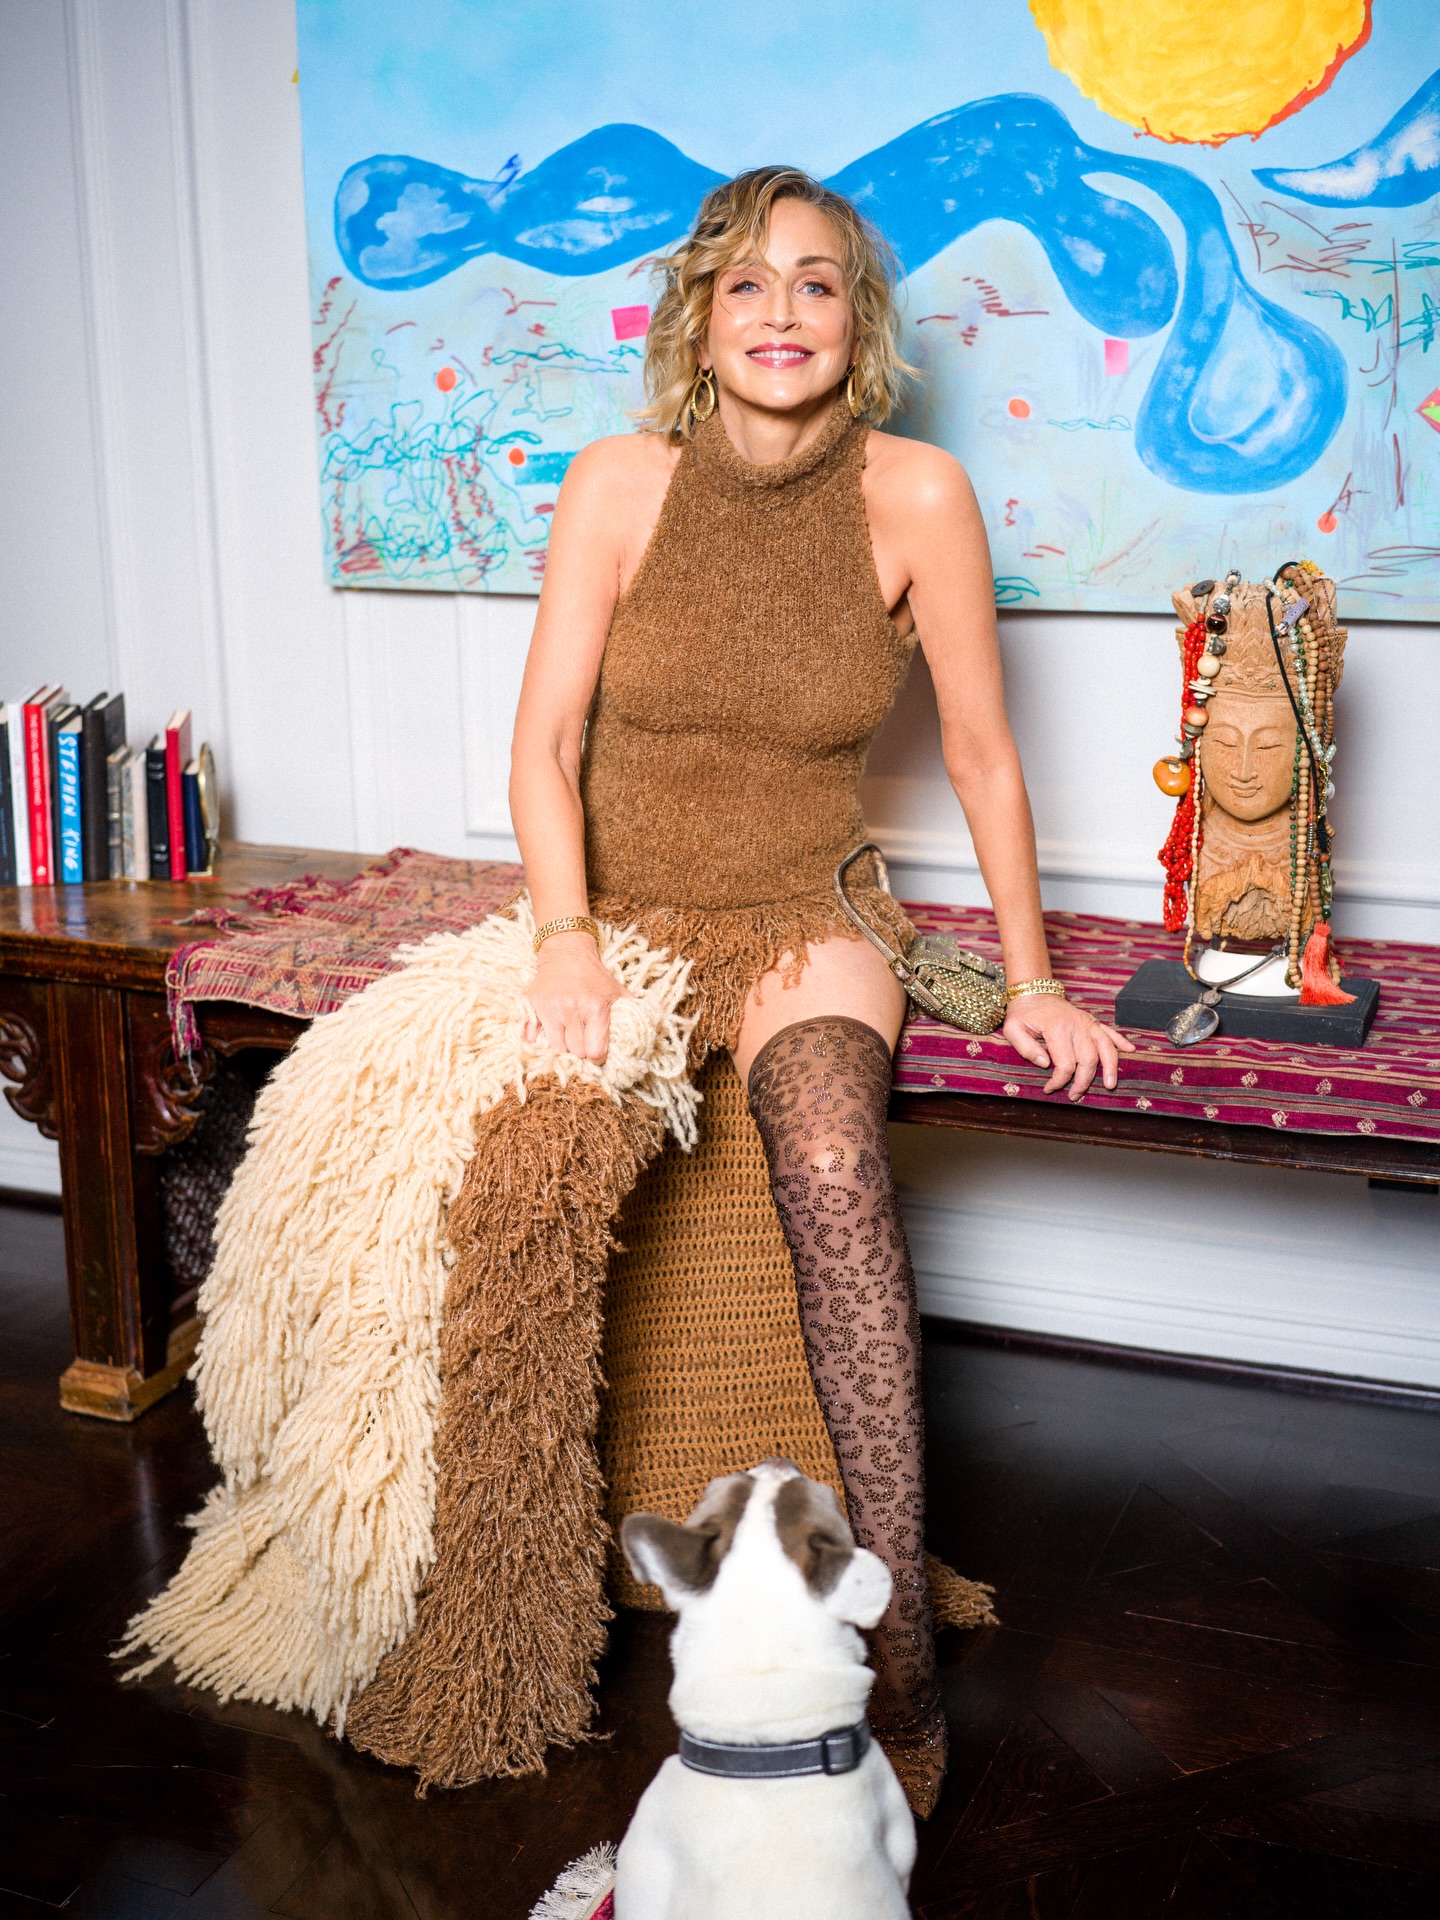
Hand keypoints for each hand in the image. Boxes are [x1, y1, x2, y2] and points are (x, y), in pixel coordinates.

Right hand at [523, 931, 623, 1062]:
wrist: (567, 952)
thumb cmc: (594, 976)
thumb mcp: (616, 991)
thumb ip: (629, 1013)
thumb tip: (640, 1036)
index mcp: (595, 1008)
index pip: (595, 1051)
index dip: (597, 1057)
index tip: (597, 1055)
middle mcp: (571, 1010)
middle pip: (576, 1052)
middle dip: (582, 1051)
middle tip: (584, 1042)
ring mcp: (550, 1009)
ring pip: (557, 1048)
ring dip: (564, 1046)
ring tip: (570, 1037)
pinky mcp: (534, 1007)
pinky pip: (532, 1037)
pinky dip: (539, 1040)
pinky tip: (551, 1033)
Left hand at [1003, 994, 1134, 1100]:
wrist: (1033, 992)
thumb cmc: (1023, 1013)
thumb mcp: (1012, 1029)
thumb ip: (1025, 1047)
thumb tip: (1045, 1064)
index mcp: (1057, 1029)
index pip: (1065, 1064)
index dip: (1058, 1081)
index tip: (1049, 1089)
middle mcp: (1076, 1025)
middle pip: (1088, 1060)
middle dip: (1083, 1082)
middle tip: (1074, 1095)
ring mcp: (1087, 1022)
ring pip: (1105, 1047)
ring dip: (1110, 1067)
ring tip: (1110, 1085)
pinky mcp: (1091, 1020)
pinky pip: (1110, 1031)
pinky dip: (1120, 1041)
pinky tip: (1130, 1050)